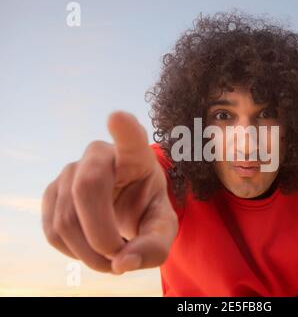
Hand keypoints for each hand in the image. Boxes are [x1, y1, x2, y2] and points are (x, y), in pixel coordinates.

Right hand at [41, 111, 177, 273]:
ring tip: (112, 259)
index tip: (118, 118)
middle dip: (102, 234)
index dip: (124, 130)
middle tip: (120, 256)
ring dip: (90, 254)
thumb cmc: (147, 209)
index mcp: (136, 156)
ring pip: (67, 218)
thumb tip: (122, 264)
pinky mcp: (51, 192)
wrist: (125, 208)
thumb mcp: (162, 228)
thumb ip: (154, 246)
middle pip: (88, 187)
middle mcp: (100, 155)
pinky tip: (91, 249)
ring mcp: (71, 170)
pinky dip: (74, 252)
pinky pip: (53, 230)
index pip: (131, 139)